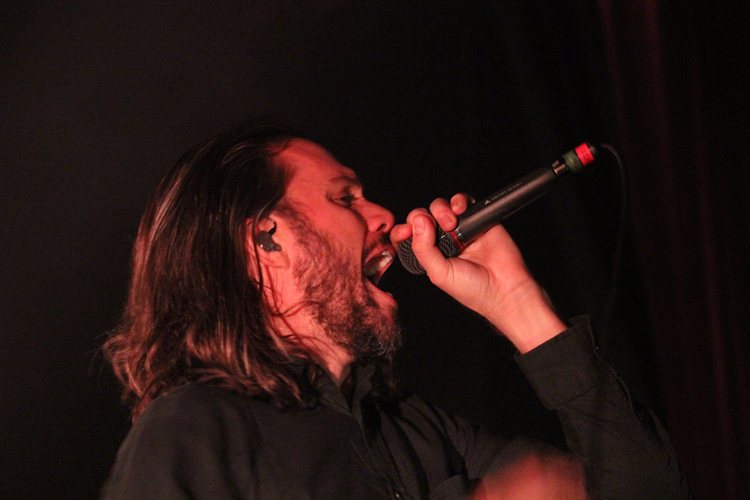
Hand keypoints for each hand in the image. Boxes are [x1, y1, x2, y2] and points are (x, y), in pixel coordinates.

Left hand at [390, 194, 566, 352]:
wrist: (505, 287)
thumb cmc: (473, 289)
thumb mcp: (439, 273)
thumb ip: (423, 249)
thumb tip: (416, 222)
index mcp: (429, 255)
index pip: (408, 237)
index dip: (403, 231)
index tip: (404, 232)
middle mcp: (441, 241)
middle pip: (421, 217)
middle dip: (422, 218)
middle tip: (432, 227)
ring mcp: (459, 229)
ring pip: (439, 207)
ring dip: (440, 210)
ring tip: (451, 223)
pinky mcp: (476, 220)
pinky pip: (462, 202)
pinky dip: (458, 200)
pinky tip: (460, 210)